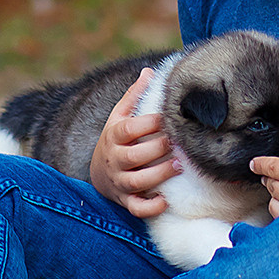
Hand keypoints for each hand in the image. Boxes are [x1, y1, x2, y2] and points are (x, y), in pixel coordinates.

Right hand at [90, 68, 176, 218]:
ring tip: (178, 166)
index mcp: (114, 136)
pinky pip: (136, 207)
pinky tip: (165, 200)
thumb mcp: (119, 116)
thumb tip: (149, 70)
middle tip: (177, 143)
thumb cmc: (117, 139)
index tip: (167, 117)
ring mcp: (119, 181)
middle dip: (157, 149)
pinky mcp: (125, 200)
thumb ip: (134, 95)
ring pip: (137, 182)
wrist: (99, 172)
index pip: (129, 129)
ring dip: (158, 175)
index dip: (149, 123)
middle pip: (134, 156)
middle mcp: (115, 160)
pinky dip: (150, 207)